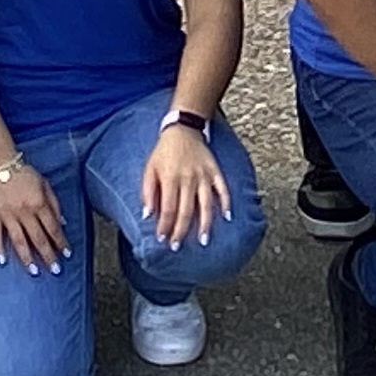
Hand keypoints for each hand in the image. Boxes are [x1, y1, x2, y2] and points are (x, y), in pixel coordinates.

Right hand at [0, 157, 71, 269]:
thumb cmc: (24, 173)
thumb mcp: (44, 184)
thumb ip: (54, 204)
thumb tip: (62, 223)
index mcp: (39, 203)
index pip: (52, 227)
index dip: (61, 242)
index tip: (67, 254)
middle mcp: (24, 211)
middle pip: (38, 238)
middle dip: (48, 255)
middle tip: (55, 270)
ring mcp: (7, 215)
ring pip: (19, 240)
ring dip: (27, 257)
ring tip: (33, 271)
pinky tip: (2, 261)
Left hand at [140, 121, 234, 247]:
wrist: (183, 130)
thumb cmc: (164, 152)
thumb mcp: (149, 169)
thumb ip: (148, 192)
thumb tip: (147, 216)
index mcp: (170, 178)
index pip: (168, 209)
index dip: (165, 226)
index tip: (162, 239)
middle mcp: (188, 179)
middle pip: (186, 211)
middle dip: (181, 231)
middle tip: (177, 246)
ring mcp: (204, 175)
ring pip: (206, 204)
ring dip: (205, 224)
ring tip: (203, 241)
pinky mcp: (215, 171)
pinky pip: (223, 189)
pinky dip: (226, 203)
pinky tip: (227, 217)